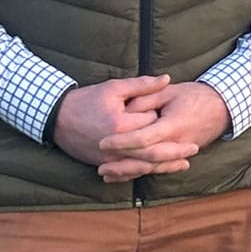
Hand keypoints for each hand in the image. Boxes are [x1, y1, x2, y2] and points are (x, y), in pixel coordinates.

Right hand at [52, 75, 194, 180]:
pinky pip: (128, 172)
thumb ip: (142, 85)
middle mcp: (117, 147)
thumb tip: (167, 79)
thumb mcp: (113, 88)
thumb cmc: (85, 100)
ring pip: (143, 167)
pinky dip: (145, 172)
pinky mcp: (104, 165)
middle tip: (194, 149)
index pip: (151, 126)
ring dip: (164, 166)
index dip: (163, 118)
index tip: (175, 113)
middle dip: (175, 152)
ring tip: (183, 163)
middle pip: (153, 153)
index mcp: (121, 125)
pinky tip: (156, 171)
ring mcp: (110, 160)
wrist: (56, 118)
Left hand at [95, 80, 232, 183]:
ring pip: (151, 168)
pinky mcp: (178, 156)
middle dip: (122, 163)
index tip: (103, 142)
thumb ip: (147, 97)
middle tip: (100, 165)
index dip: (122, 141)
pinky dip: (139, 173)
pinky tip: (122, 176)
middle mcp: (176, 143)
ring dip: (128, 172)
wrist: (222, 107)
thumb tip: (126, 108)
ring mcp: (178, 152)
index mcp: (172, 125)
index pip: (144, 137)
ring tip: (106, 174)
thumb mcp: (170, 91)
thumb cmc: (195, 96)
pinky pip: (158, 168)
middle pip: (146, 159)